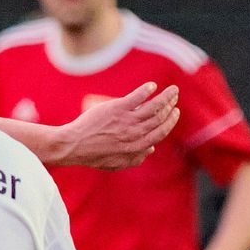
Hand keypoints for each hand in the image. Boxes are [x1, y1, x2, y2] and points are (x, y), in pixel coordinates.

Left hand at [59, 83, 178, 169]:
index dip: (170, 122)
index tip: (174, 113)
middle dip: (170, 106)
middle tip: (174, 97)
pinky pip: (137, 97)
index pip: (160, 132)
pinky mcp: (116, 108)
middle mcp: (134, 133)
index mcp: (136, 147)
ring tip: (172, 90)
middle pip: (160, 117)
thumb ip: (135, 158)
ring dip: (166, 97)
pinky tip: (152, 86)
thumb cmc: (94, 155)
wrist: (74, 145)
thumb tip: (152, 149)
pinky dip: (147, 90)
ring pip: (153, 106)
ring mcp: (126, 120)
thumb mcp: (116, 163)